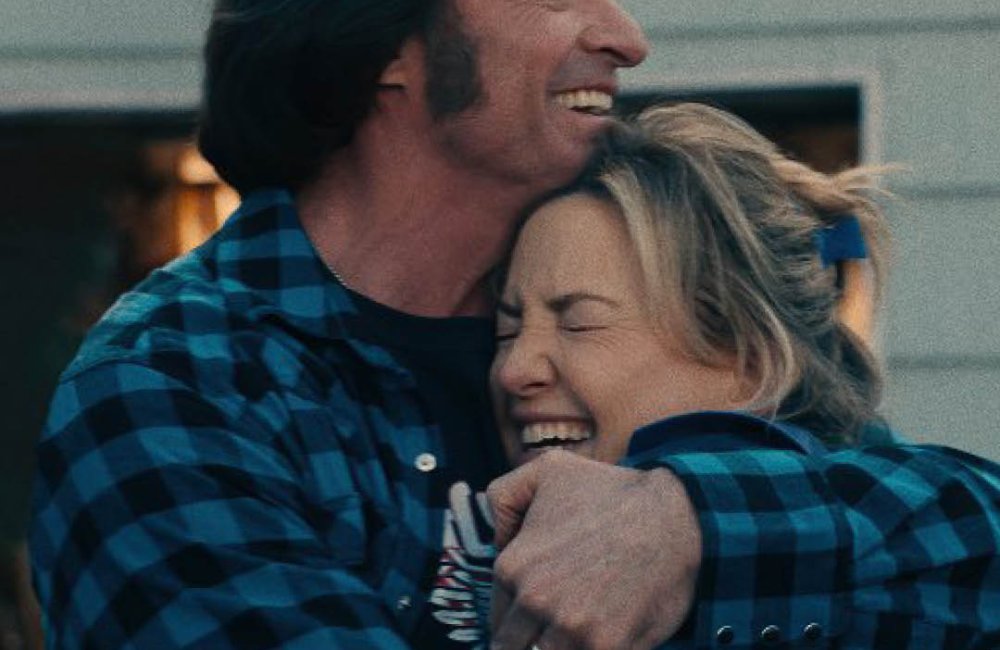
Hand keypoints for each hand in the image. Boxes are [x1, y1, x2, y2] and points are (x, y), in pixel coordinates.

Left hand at [487, 450, 700, 649]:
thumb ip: (503, 497)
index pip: (497, 619)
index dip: (514, 619)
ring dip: (555, 646)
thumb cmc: (612, 492)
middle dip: (528, 640)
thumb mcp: (547, 470)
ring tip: (575, 631)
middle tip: (551, 626)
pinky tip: (598, 637)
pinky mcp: (608, 647)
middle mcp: (535, 602)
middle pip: (511, 648)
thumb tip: (496, 542)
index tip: (534, 616)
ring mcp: (571, 630)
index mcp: (512, 567)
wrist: (677, 515)